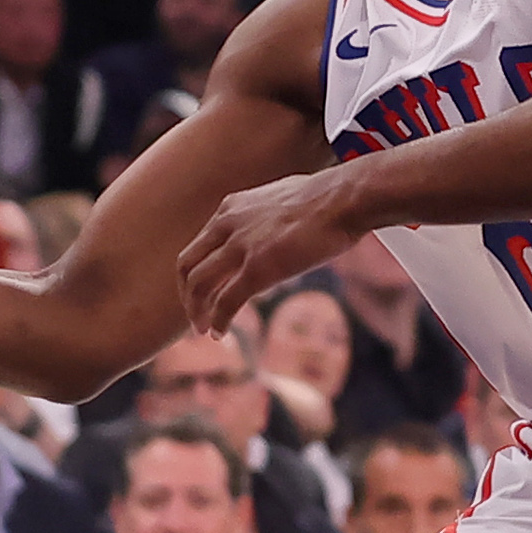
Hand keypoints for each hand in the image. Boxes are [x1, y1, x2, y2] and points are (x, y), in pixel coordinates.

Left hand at [177, 160, 369, 325]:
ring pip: (199, 286)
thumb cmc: (326, 199)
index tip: (205, 291)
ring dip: (197, 312)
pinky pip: (226, 302)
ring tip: (204, 329)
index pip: (198, 245)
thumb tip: (274, 233)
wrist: (344, 200)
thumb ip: (265, 217)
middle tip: (196, 314)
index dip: (196, 272)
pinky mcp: (258, 268)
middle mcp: (227, 225)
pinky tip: (221, 333)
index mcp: (230, 209)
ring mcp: (241, 247)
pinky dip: (219, 321)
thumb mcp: (280, 200)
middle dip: (187, 295)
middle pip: (188, 266)